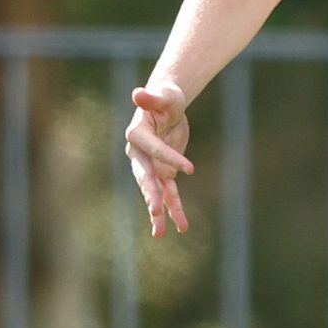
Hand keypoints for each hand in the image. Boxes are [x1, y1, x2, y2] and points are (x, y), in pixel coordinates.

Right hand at [123, 79, 195, 237]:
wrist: (167, 106)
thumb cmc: (166, 97)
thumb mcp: (164, 95)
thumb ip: (152, 97)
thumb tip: (138, 93)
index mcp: (137, 135)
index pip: (154, 150)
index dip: (171, 158)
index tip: (191, 169)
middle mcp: (139, 154)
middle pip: (145, 177)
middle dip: (151, 194)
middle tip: (156, 211)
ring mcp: (151, 166)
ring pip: (155, 192)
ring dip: (158, 212)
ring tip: (160, 234)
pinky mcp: (163, 173)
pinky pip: (169, 194)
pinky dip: (175, 210)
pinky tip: (181, 227)